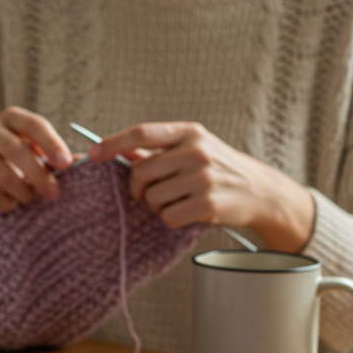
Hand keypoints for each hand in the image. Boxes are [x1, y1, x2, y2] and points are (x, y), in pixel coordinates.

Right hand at [0, 107, 74, 239]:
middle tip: (53, 193)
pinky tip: (11, 205)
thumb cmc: (14, 165)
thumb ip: (56, 159)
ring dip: (22, 192)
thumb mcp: (35, 157)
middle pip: (14, 149)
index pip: (33, 124)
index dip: (51, 143)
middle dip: (38, 174)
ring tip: (30, 200)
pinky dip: (5, 203)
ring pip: (1, 173)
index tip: (66, 164)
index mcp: (10, 118)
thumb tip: (82, 162)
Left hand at [88, 121, 314, 251]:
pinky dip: (171, 219)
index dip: (113, 143)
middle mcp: (196, 151)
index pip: (142, 133)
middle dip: (138, 188)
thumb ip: (156, 151)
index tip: (92, 155)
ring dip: (156, 206)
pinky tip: (188, 212)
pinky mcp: (207, 203)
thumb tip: (114, 151)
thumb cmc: (216, 169)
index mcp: (189, 132)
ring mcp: (203, 177)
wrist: (260, 191)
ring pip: (151, 197)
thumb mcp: (191, 149)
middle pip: (139, 173)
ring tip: (178, 201)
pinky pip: (167, 216)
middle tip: (151, 193)